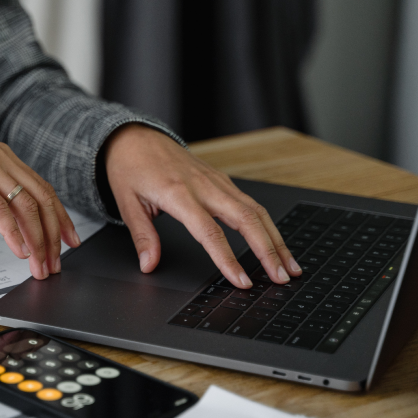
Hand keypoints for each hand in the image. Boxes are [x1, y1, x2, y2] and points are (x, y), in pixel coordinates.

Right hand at [0, 119, 79, 279]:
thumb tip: (11, 230)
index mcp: (6, 159)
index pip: (44, 190)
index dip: (61, 217)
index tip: (71, 240)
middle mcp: (2, 159)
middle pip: (41, 199)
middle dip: (53, 235)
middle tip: (56, 263)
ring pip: (25, 205)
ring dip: (37, 239)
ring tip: (39, 264)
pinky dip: (12, 232)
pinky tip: (18, 249)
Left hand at [103, 124, 300, 287]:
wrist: (135, 136)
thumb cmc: (130, 167)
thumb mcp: (127, 203)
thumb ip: (142, 236)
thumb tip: (148, 265)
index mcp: (178, 193)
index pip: (209, 232)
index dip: (227, 259)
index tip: (241, 281)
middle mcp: (204, 185)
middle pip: (246, 219)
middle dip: (268, 251)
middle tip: (281, 278)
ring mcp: (216, 181)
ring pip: (256, 210)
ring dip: (276, 239)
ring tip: (289, 266)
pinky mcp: (222, 180)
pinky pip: (250, 203)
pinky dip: (267, 225)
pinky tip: (275, 241)